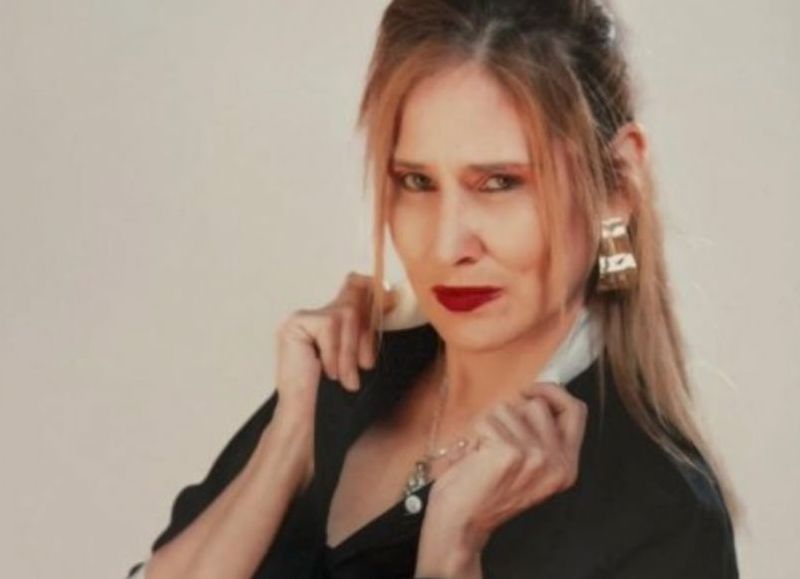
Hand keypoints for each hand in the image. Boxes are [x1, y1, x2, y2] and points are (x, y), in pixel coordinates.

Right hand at [271, 272, 396, 482]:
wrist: (312, 422)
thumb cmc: (338, 397)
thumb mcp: (362, 357)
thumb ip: (369, 329)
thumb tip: (391, 298)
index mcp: (334, 321)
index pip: (355, 285)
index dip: (374, 290)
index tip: (392, 301)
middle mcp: (317, 315)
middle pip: (354, 300)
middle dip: (365, 335)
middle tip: (365, 365)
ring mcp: (304, 318)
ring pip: (345, 314)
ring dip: (350, 351)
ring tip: (346, 379)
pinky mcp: (295, 324)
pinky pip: (329, 325)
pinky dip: (335, 352)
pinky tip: (328, 373)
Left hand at [415, 382, 587, 574]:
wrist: (461, 523)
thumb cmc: (485, 490)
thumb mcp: (526, 464)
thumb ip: (540, 433)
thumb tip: (536, 392)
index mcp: (567, 466)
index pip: (576, 411)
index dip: (554, 392)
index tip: (531, 391)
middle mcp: (558, 463)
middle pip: (538, 405)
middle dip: (511, 414)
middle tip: (496, 440)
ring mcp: (537, 457)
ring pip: (509, 408)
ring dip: (490, 424)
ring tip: (484, 452)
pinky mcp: (510, 452)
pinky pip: (487, 418)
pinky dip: (475, 432)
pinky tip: (475, 456)